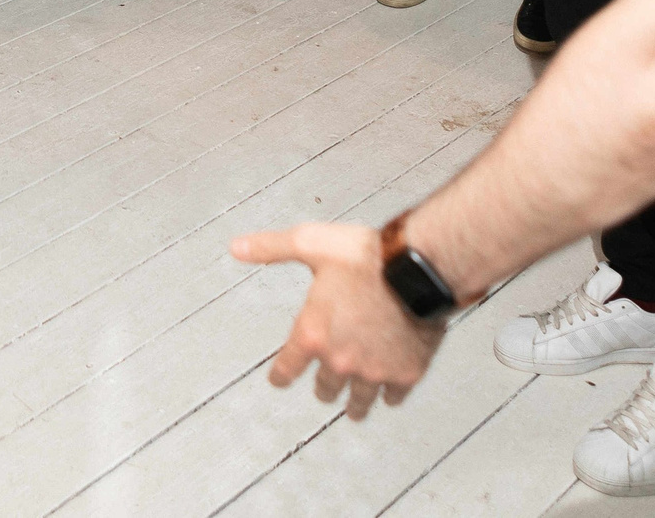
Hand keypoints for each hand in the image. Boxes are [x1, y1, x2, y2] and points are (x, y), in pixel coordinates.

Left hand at [232, 223, 443, 419]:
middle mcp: (340, 359)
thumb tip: (236, 248)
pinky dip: (390, 396)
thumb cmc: (366, 255)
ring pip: (358, 400)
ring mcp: (374, 370)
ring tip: (353, 412)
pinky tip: (389, 395)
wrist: (419, 268)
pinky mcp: (406, 372)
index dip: (280, 375)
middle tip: (324, 390)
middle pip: (325, 388)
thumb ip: (272, 247)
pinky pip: (393, 395)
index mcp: (313, 333)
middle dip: (323, 388)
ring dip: (353, 405)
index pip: (287, 367)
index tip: (278, 381)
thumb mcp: (311, 243)